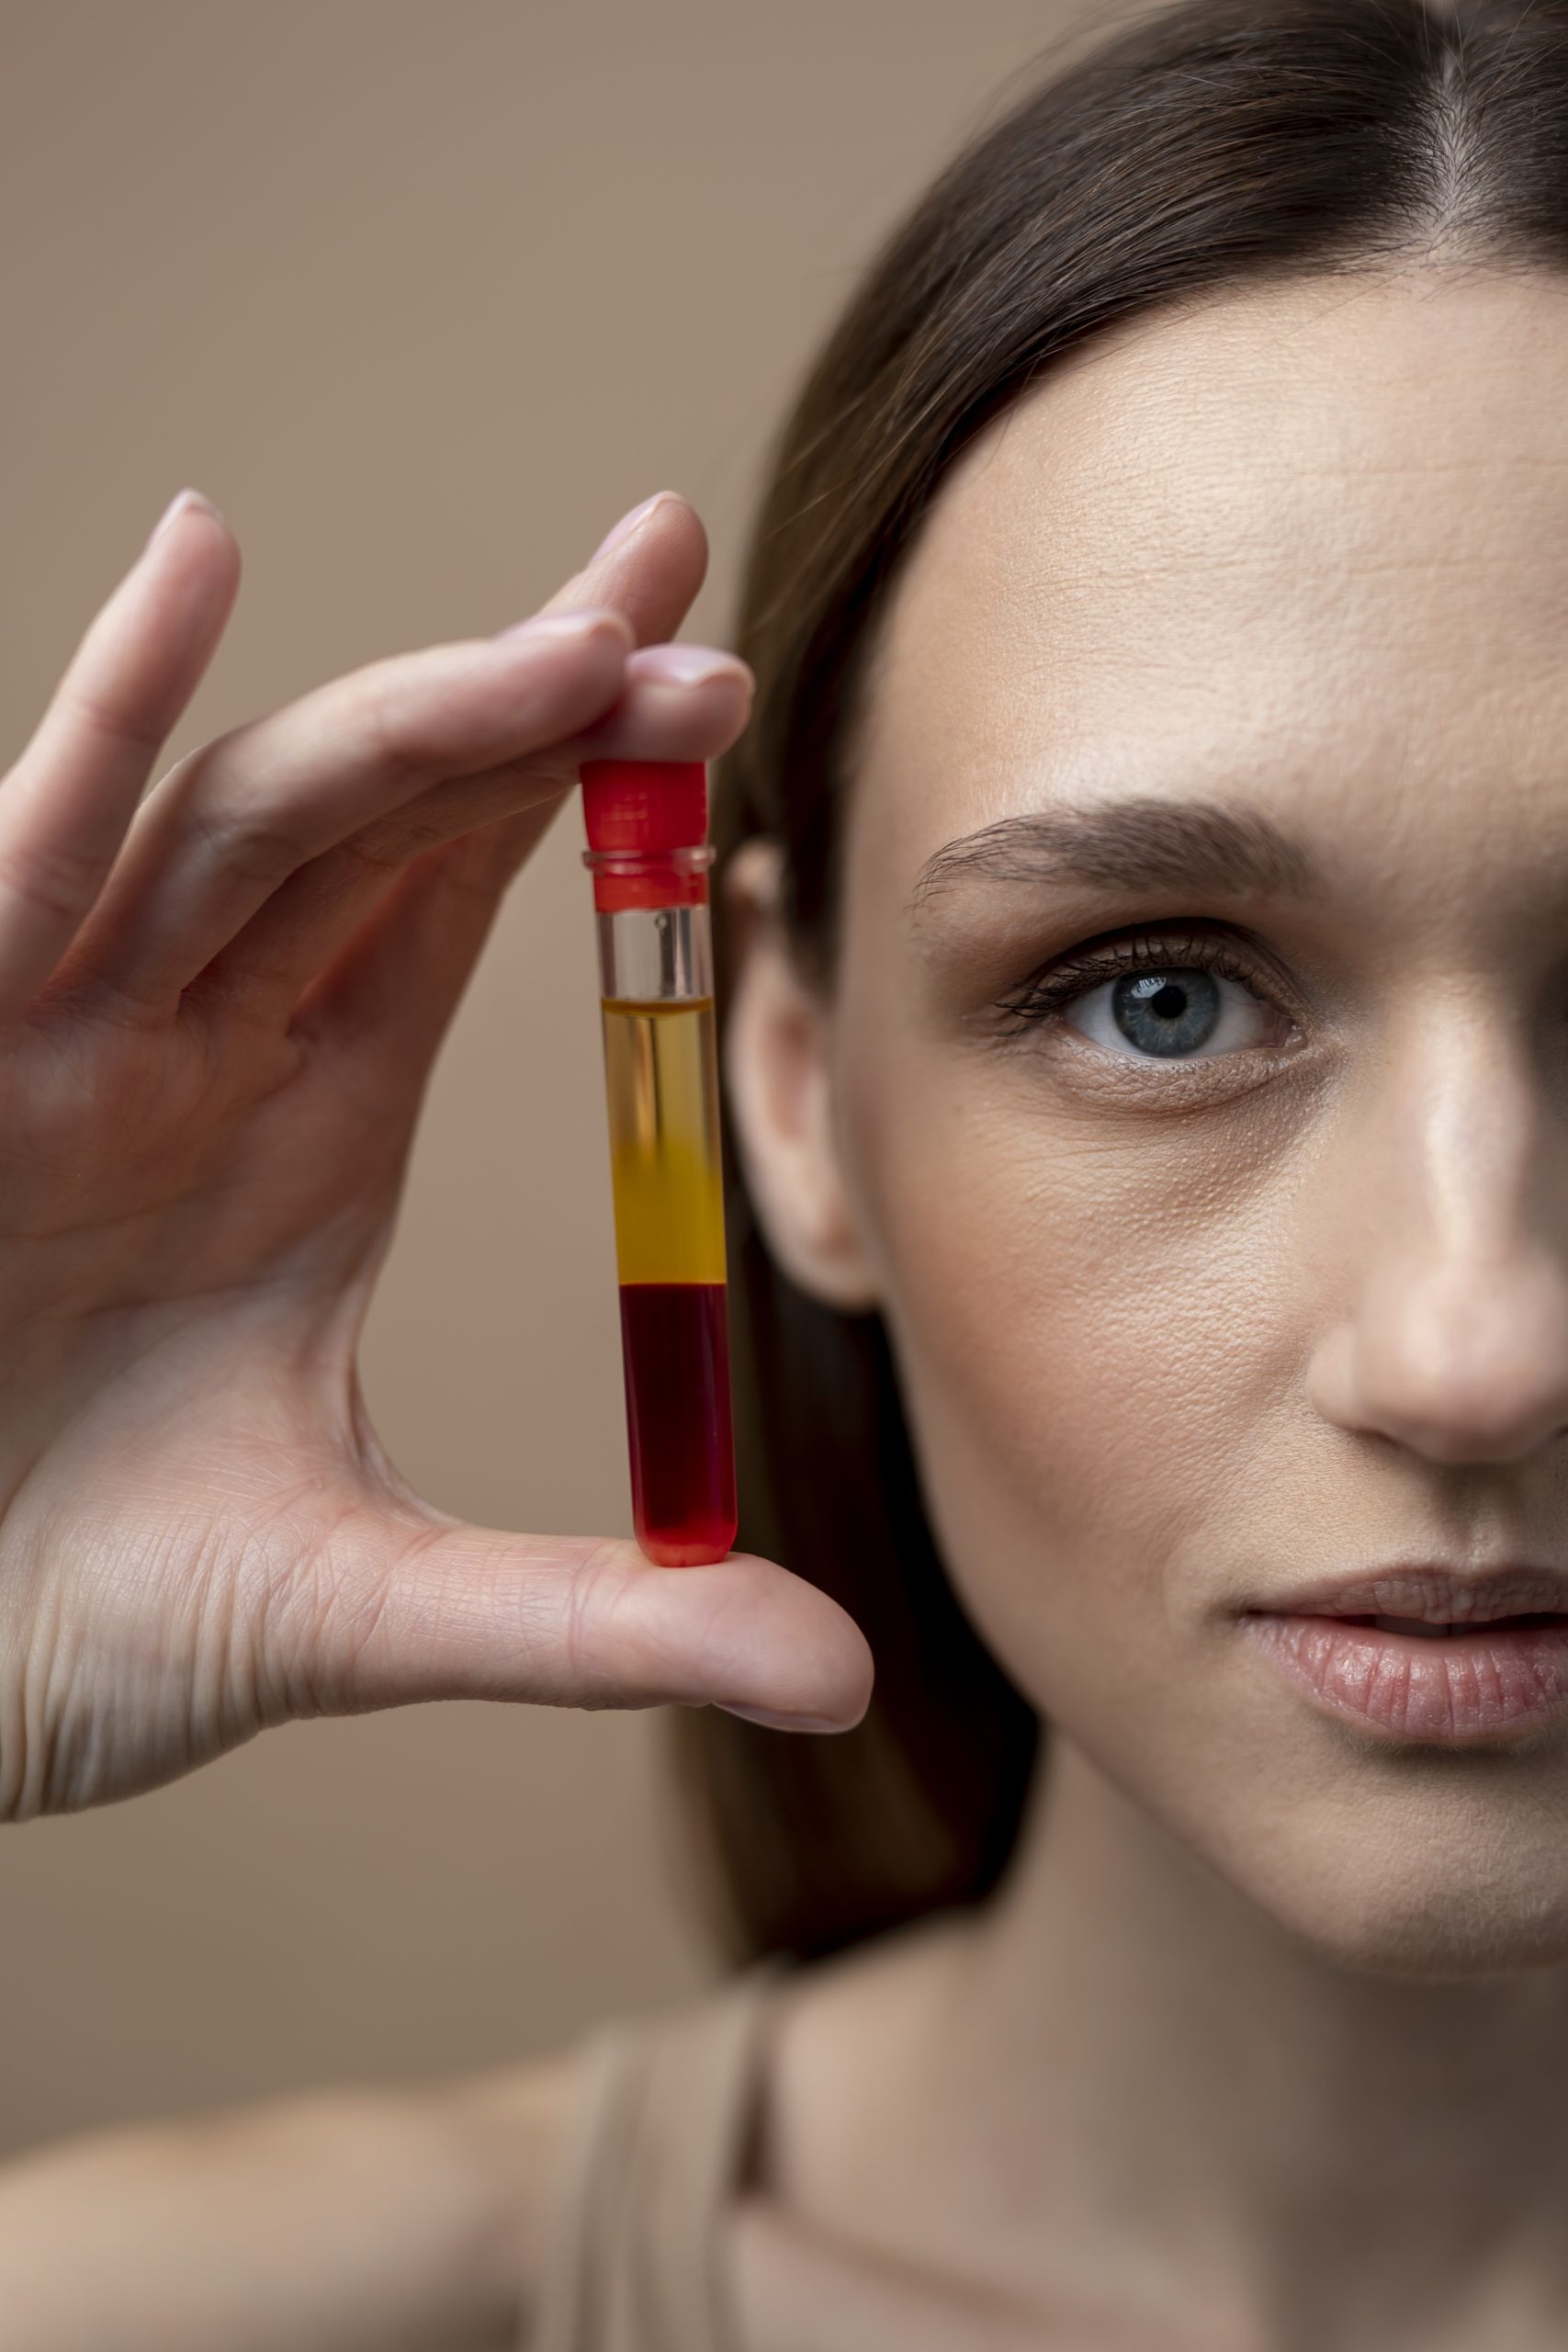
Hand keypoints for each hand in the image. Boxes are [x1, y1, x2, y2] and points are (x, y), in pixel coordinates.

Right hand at [0, 487, 872, 1818]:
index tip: (713, 673)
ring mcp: (66, 1034)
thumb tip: (838, 1678)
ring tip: (582, 632)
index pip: (463, 887)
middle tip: (686, 582)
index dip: (584, 774)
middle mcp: (195, 1041)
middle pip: (385, 810)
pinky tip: (201, 561)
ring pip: (248, 817)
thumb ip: (595, 1622)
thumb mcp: (359, 1613)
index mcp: (305, 1117)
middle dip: (535, 694)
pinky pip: (28, 858)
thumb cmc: (65, 1622)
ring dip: (411, 714)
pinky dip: (102, 714)